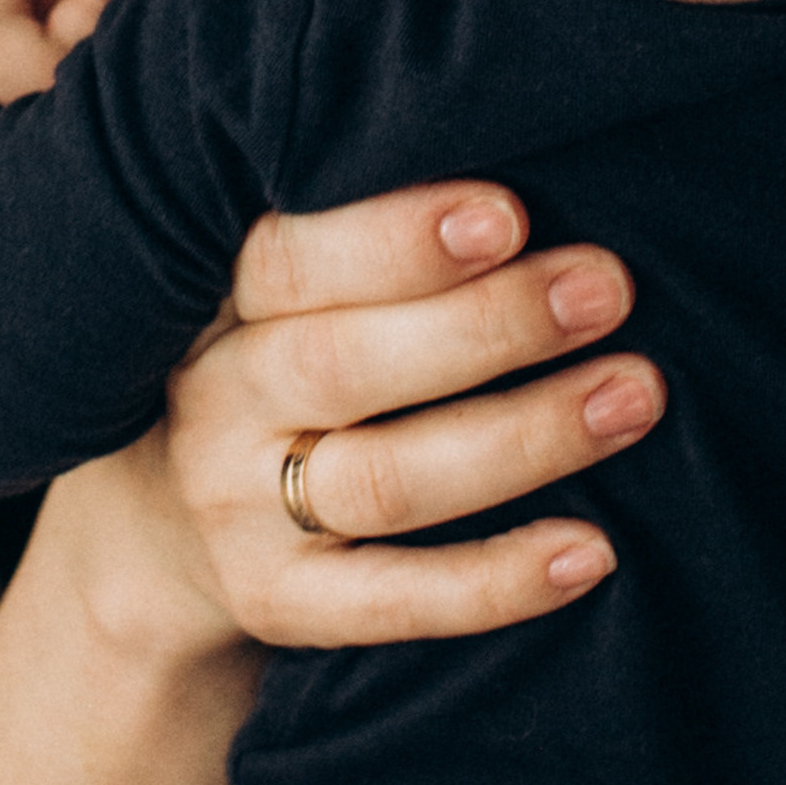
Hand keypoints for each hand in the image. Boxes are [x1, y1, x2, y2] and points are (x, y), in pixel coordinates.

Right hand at [162, 182, 664, 646]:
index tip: (508, 212)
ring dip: (521, 437)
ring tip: (633, 394)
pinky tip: (592, 549)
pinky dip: (495, 580)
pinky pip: (393, 602)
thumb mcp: (265, 293)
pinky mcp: (279, 604)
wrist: (152, 530)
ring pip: (387, 481)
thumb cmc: (266, 367)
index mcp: (218, 301)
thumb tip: (522, 180)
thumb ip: (355, 247)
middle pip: (345, 364)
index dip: (395, 238)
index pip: (289, 260)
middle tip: (604, 287)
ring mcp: (241, 511)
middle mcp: (219, 401)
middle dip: (485, 325)